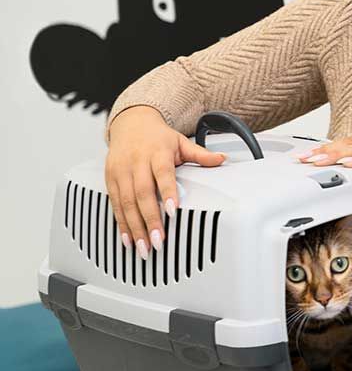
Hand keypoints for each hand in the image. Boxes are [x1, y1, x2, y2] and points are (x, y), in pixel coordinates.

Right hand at [105, 106, 225, 259]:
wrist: (130, 123)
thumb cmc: (157, 136)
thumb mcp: (181, 142)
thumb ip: (200, 154)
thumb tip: (222, 159)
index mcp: (157, 153)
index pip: (163, 174)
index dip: (168, 192)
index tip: (173, 210)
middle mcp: (136, 162)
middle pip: (142, 193)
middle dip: (150, 219)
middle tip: (159, 240)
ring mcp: (121, 171)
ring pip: (126, 202)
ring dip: (134, 227)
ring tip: (144, 247)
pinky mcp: (109, 179)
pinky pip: (114, 204)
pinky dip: (121, 223)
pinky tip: (128, 239)